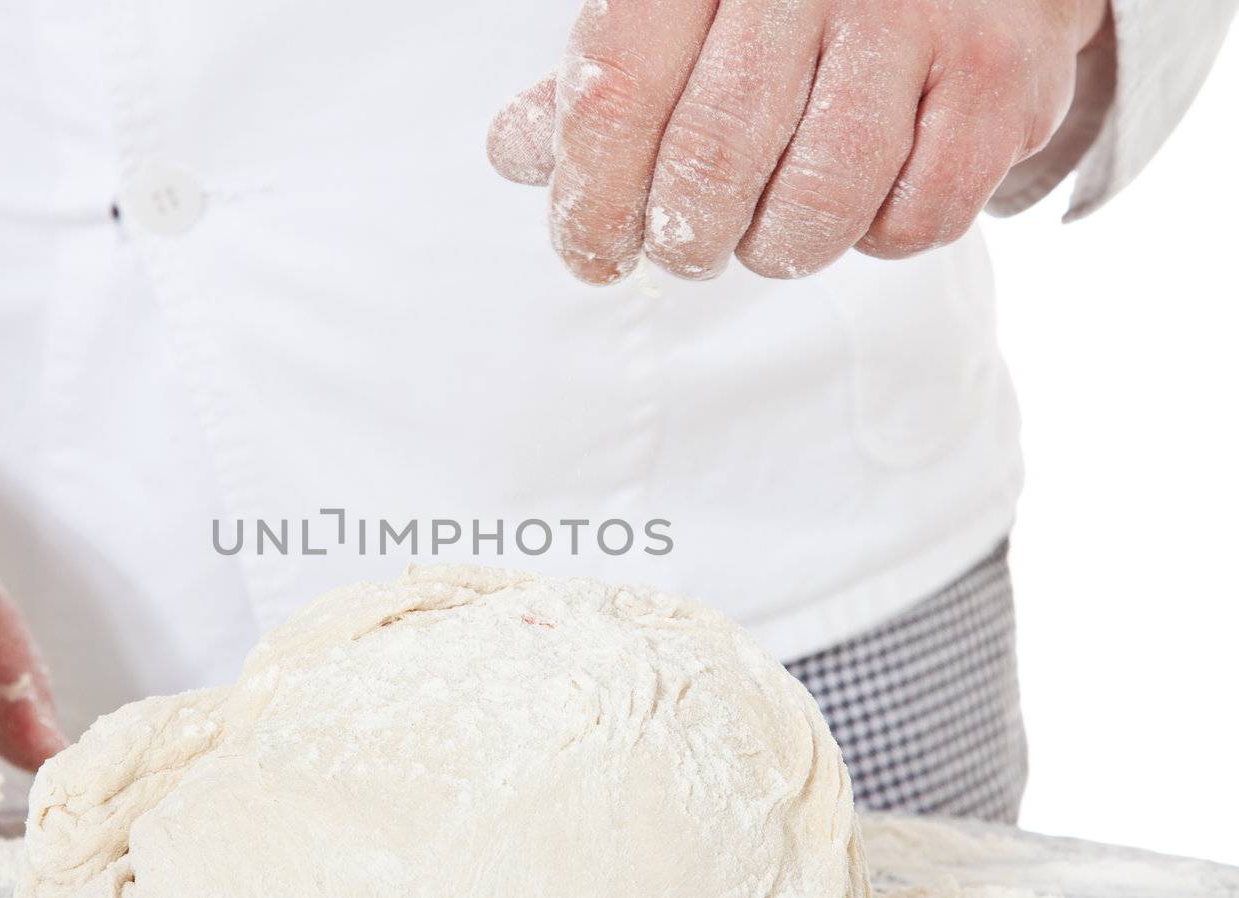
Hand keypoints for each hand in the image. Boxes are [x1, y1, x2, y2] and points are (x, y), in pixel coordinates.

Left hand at [487, 0, 1110, 282]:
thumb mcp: (683, 3)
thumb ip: (605, 75)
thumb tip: (516, 152)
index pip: (616, 93)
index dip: (590, 197)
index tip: (590, 253)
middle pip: (712, 161)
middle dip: (684, 238)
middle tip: (683, 247)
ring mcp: (917, 20)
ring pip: (817, 205)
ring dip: (774, 246)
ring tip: (763, 228)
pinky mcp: (1000, 80)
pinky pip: (913, 218)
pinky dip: (874, 235)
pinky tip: (859, 197)